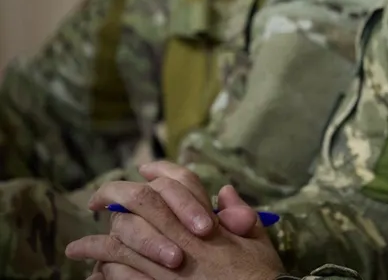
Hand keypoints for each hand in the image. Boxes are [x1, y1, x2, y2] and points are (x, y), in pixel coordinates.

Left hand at [64, 162, 283, 278]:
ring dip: (96, 245)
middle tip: (95, 200)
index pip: (180, 183)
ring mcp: (167, 267)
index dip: (159, 171)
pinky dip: (106, 275)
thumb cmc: (259, 273)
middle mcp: (183, 240)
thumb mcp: (257, 238)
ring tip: (77, 249)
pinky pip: (121, 278)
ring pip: (121, 245)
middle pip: (140, 205)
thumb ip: (240, 212)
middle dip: (113, 197)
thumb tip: (224, 191)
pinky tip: (97, 276)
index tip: (142, 170)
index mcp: (208, 222)